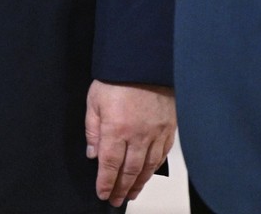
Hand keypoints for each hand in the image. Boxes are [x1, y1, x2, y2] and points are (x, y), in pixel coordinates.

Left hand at [85, 81, 174, 206]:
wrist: (143, 61)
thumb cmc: (118, 78)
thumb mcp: (94, 101)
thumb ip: (93, 130)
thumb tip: (93, 154)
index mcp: (116, 128)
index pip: (109, 164)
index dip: (106, 182)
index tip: (103, 193)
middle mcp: (138, 135)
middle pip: (129, 170)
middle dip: (121, 188)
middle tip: (116, 200)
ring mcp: (155, 133)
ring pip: (147, 166)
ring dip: (138, 183)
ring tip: (131, 193)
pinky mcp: (168, 129)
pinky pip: (162, 155)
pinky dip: (154, 168)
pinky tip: (148, 174)